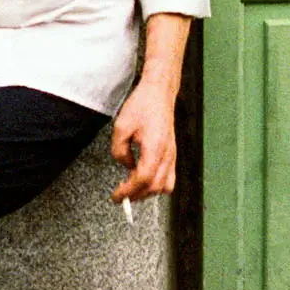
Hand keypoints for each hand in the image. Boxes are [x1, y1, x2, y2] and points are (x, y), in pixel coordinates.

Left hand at [110, 85, 176, 201]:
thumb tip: (125, 165)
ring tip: (133, 189)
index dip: (128, 191)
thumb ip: (119, 150)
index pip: (143, 179)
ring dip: (148, 192)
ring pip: (165, 185)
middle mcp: (167, 154)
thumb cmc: (143, 105)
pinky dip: (157, 184)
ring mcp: (172, 155)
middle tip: (122, 196)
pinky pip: (169, 177)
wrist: (159, 93)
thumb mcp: (121, 127)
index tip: (117, 196)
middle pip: (155, 187)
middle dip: (137, 195)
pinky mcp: (172, 153)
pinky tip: (144, 179)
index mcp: (155, 148)